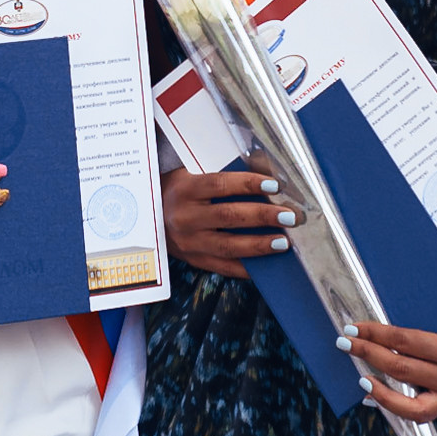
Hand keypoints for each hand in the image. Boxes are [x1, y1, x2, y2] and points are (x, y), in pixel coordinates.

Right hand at [160, 167, 300, 279]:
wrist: (146, 216)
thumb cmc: (178, 190)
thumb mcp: (192, 174)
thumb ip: (224, 174)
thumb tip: (263, 167)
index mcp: (185, 190)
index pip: (220, 185)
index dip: (248, 184)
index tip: (275, 185)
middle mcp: (185, 217)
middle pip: (229, 216)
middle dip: (263, 216)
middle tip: (290, 216)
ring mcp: (188, 242)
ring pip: (228, 246)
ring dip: (259, 245)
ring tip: (283, 242)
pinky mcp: (193, 260)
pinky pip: (223, 267)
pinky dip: (246, 268)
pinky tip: (266, 265)